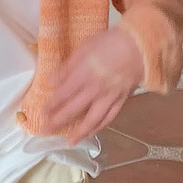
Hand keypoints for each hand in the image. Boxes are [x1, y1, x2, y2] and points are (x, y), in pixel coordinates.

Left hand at [44, 22, 144, 141]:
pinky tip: (91, 132)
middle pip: (73, 110)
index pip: (63, 94)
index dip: (51, 105)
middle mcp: (95, 90)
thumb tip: (51, 81)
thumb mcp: (85, 47)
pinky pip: (109, 118)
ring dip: (79, 132)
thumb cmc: (111, 42)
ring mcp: (109, 97)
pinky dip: (99, 127)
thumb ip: (68, 67)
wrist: (140, 45)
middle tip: (47, 131)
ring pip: (92, 119)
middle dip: (58, 122)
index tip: (42, 113)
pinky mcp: (121, 100)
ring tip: (70, 141)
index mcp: (84, 75)